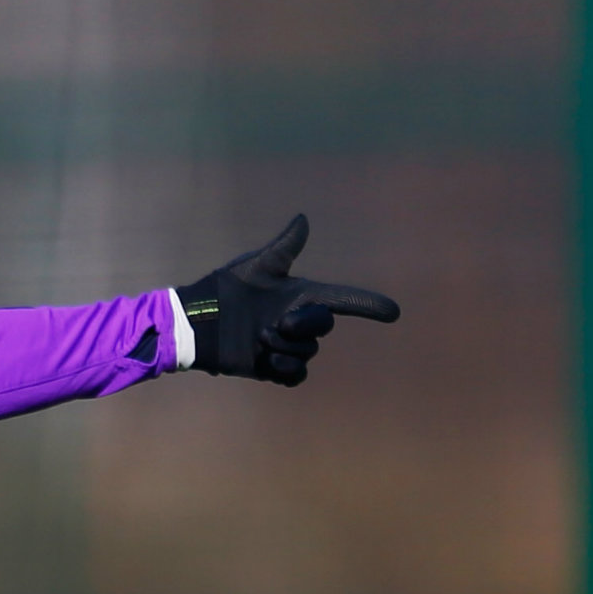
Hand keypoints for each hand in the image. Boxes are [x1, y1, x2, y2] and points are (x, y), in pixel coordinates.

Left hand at [175, 214, 400, 385]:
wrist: (198, 323)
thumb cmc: (225, 289)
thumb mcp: (256, 266)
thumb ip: (284, 247)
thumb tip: (303, 218)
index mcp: (299, 295)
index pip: (343, 299)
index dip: (367, 304)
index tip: (394, 312)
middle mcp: (297, 321)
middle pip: (323, 326)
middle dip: (303, 324)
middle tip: (274, 324)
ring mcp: (286, 346)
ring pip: (307, 352)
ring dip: (284, 346)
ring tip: (259, 338)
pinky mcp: (273, 368)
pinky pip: (296, 375)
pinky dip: (285, 368)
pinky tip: (266, 360)